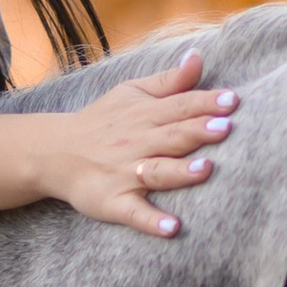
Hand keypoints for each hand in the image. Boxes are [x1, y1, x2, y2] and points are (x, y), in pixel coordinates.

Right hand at [0, 48, 237, 237]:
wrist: (54, 152)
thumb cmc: (103, 121)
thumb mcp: (131, 93)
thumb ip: (169, 81)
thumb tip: (199, 57)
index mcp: (144, 115)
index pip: (179, 106)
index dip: (205, 103)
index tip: (233, 101)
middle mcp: (136, 143)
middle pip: (171, 136)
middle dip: (197, 131)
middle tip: (226, 128)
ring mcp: (124, 174)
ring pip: (156, 172)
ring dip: (180, 172)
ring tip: (205, 170)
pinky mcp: (113, 202)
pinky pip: (133, 213)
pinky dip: (151, 221)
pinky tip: (172, 228)